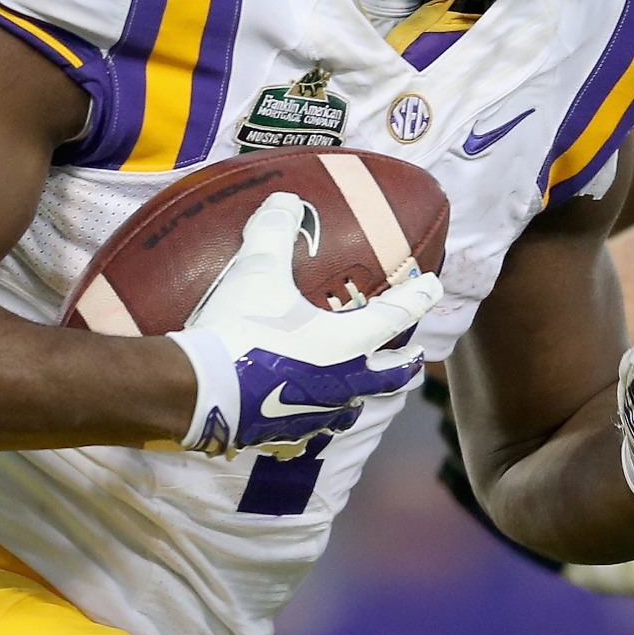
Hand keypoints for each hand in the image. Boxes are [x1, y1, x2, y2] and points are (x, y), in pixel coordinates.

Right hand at [169, 192, 440, 457]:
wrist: (199, 390)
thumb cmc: (240, 327)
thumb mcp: (257, 270)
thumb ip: (274, 230)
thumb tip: (287, 199)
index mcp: (349, 340)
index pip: (399, 314)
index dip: (419, 296)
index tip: (434, 287)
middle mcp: (344, 381)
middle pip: (390, 375)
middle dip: (404, 362)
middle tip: (413, 354)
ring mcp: (318, 413)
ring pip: (353, 407)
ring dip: (361, 394)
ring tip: (357, 387)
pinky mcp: (286, 435)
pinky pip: (313, 429)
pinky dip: (315, 419)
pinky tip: (304, 415)